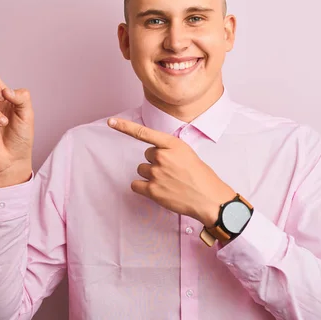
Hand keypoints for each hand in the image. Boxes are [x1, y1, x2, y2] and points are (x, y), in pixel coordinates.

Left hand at [107, 117, 235, 226]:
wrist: (209, 198)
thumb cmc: (201, 176)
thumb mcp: (188, 154)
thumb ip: (171, 150)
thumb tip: (157, 154)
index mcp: (172, 144)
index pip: (144, 133)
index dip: (125, 126)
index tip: (111, 121)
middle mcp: (162, 156)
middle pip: (146, 155)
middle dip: (156, 162)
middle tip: (172, 171)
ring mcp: (156, 173)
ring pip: (142, 169)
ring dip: (151, 175)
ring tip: (168, 181)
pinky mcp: (152, 190)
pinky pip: (136, 185)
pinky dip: (143, 187)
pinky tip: (158, 190)